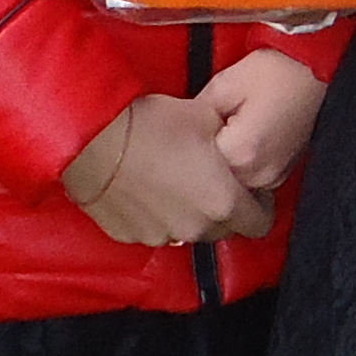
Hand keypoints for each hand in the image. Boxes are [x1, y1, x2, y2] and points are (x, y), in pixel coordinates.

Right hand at [60, 93, 275, 245]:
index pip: (261, 223)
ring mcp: (162, 236)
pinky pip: (155, 228)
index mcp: (223, 203)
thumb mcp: (206, 117)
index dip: (260, 204)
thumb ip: (230, 140)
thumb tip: (233, 144)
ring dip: (189, 211)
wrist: (94, 140)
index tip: (250, 186)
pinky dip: (156, 214)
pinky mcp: (131, 237)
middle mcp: (196, 228)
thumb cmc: (154, 125)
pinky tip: (145, 186)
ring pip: (188, 229)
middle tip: (210, 177)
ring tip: (173, 177)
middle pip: (224, 228)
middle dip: (224, 207)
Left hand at [198, 51, 325, 189]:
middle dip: (204, 160)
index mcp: (242, 153)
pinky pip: (250, 179)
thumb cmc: (277, 71)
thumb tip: (180, 131)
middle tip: (206, 131)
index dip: (188, 145)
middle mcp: (260, 174)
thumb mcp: (225, 84)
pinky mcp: (282, 174)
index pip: (195, 165)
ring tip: (226, 133)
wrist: (317, 68)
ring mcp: (274, 178)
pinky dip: (240, 165)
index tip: (191, 129)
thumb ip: (196, 114)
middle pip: (214, 181)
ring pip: (232, 185)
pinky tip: (241, 140)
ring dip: (223, 165)